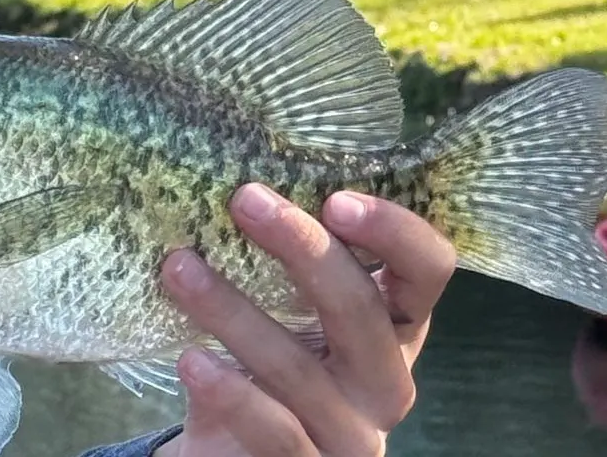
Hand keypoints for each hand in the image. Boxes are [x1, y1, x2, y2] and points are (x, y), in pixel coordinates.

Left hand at [157, 187, 455, 456]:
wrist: (239, 454)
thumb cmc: (267, 362)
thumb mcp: (286, 309)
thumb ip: (281, 257)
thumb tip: (227, 176)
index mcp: (393, 323)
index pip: (427, 269)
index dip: (394, 231)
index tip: (335, 197)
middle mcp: (386, 378)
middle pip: (361, 310)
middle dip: (303, 249)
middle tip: (244, 199)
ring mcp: (352, 434)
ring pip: (300, 368)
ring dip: (232, 310)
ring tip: (179, 267)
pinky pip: (274, 429)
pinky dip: (230, 391)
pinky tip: (190, 360)